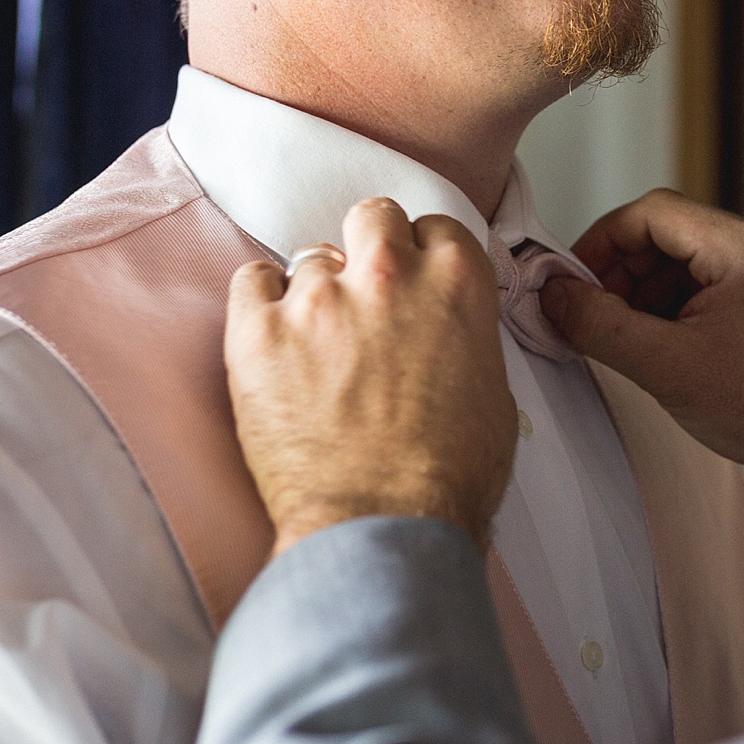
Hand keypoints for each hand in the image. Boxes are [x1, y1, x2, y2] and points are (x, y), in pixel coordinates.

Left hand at [224, 198, 514, 555]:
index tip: (413, 280)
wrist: (383, 526)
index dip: (422, 257)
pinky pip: (251, 281)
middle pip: (372, 218)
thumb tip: (444, 332)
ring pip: (311, 258)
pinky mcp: (258, 331)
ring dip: (316, 293)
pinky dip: (261, 303)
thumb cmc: (445, 477)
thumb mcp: (492, 391)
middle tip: (365, 296)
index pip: (435, 228)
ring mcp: (319, 299)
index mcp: (456, 282)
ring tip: (318, 346)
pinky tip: (275, 338)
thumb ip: (464, 336)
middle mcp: (389, 274)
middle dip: (369, 249)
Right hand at [542, 189, 743, 601]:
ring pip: (684, 257)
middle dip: (622, 271)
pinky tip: (658, 342)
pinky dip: (673, 303)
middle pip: (668, 231)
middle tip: (591, 314)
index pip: (653, 212)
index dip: (602, 242)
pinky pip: (707, 278)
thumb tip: (552, 295)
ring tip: (624, 336)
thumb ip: (599, 325)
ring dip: (645, 290)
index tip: (572, 279)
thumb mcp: (666, 368)